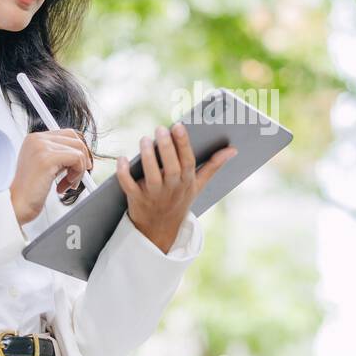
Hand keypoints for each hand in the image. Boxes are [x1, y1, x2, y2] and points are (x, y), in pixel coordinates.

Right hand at [9, 128, 93, 224]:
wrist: (16, 205)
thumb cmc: (30, 192)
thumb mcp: (45, 166)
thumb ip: (59, 156)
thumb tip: (82, 154)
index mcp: (34, 139)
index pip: (67, 134)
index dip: (78, 151)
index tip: (79, 166)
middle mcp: (36, 139)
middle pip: (75, 139)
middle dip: (82, 159)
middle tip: (76, 176)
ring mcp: (41, 146)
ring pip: (79, 149)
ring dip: (79, 170)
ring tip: (68, 184)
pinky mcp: (47, 158)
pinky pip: (77, 158)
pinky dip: (77, 174)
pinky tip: (64, 186)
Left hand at [117, 122, 236, 253]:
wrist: (160, 230)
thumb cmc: (179, 200)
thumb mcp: (198, 185)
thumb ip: (213, 166)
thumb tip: (233, 149)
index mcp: (187, 181)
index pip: (187, 162)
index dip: (183, 144)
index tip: (178, 126)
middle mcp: (172, 188)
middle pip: (170, 168)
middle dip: (165, 148)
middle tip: (160, 129)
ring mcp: (154, 195)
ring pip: (151, 176)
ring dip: (147, 158)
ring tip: (144, 139)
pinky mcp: (136, 199)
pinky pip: (129, 186)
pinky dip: (124, 173)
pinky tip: (122, 159)